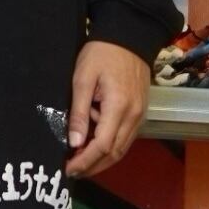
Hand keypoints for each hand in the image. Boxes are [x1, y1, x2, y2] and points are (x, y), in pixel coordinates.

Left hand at [65, 41, 148, 179]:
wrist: (130, 36)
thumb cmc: (102, 53)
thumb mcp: (83, 79)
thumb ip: (79, 113)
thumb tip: (75, 143)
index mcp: (119, 107)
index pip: (102, 146)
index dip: (84, 161)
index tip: (67, 169)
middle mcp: (134, 116)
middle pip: (114, 153)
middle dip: (92, 166)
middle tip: (72, 171)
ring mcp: (140, 116)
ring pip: (122, 149)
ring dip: (101, 160)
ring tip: (80, 162)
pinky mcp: (140, 112)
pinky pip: (125, 138)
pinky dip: (110, 148)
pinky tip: (93, 146)